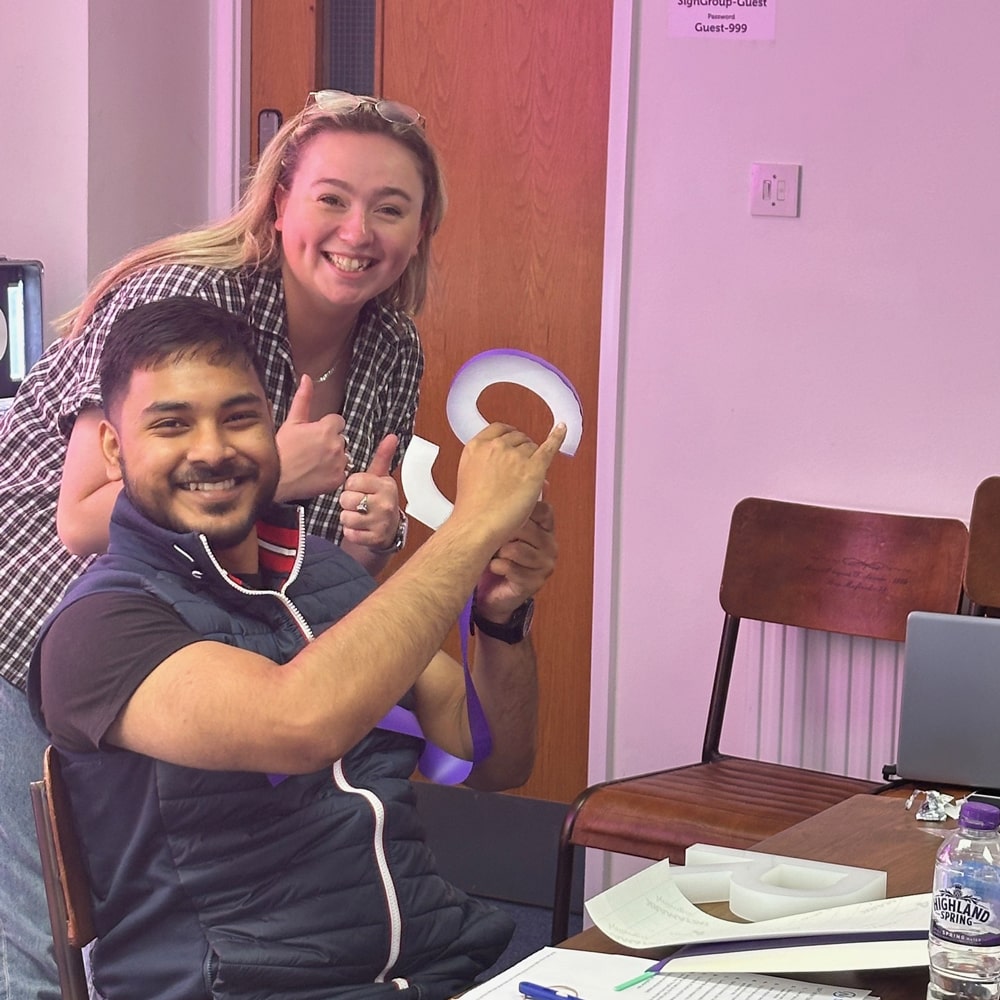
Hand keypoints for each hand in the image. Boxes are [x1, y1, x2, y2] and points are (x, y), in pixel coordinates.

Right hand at [274, 375, 349, 501]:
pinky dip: (333, 474)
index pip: (338, 422)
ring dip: (333, 458)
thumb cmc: (279, 450)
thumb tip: (307, 378)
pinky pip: (342, 473)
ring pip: (343, 456)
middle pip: (341, 439)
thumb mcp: (291, 422)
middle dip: (329, 442)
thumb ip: (303, 399)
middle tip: (310, 450)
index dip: (326, 427)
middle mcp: (336, 445)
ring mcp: (339, 463)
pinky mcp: (338, 479)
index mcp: (326, 428)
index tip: (314, 435)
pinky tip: (317, 474)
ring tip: (313, 463)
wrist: (273, 480)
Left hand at [340, 434, 401, 550]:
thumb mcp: (381, 478)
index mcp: (385, 486)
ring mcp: (381, 523)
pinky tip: (359, 528)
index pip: (353, 481)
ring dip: (348, 518)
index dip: (351, 486)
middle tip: (357, 504)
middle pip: (347, 499)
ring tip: (357, 515)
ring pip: (346, 517)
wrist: (389, 530)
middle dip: (347, 502)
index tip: (358, 489)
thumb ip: (383, 456)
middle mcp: (385, 504)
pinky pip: (350, 533)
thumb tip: (392, 436)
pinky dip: (350, 531)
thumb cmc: (380, 500)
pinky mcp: (374, 539)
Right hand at [453, 422, 566, 547]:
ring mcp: (516, 456)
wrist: (476, 526)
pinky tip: (561, 430)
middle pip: (518, 438)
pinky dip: (557, 437)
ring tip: (526, 479)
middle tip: (520, 469)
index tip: (513, 440)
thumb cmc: (471, 510)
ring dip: (532, 459)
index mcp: (476, 447)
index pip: (499, 429)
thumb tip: (505, 462)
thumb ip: (484, 463)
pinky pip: (549, 447)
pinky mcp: (533, 468)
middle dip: (521, 451)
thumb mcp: (469, 476)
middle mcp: (496, 446)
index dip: (509, 437)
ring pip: (532, 447)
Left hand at [475, 501, 556, 621]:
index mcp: (546, 529)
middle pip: (527, 529)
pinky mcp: (534, 582)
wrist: (491, 593)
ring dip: (499, 552)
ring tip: (495, 554)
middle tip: (493, 539)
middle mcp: (549, 546)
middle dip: (505, 533)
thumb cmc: (497, 557)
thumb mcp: (504, 528)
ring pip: (518, 549)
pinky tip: (495, 567)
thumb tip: (525, 482)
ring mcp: (544, 565)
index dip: (523, 511)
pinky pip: (511, 568)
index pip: (544, 510)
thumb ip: (513, 508)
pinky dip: (498, 566)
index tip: (506, 515)